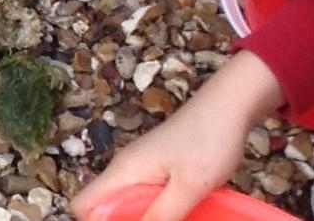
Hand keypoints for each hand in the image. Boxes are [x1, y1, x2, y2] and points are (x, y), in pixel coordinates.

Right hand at [70, 52, 282, 220]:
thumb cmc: (210, 139)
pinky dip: (157, 210)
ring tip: (173, 219)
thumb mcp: (188, 186)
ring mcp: (144, 167)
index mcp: (125, 170)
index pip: (83, 204)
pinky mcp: (160, 168)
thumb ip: (161, 216)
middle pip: (105, 207)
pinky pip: (147, 197)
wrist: (230, 105)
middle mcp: (127, 168)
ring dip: (142, 218)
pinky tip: (180, 214)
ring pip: (128, 203)